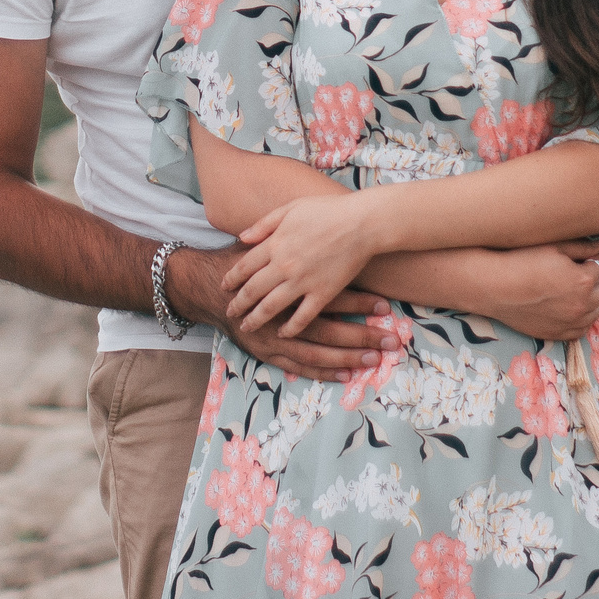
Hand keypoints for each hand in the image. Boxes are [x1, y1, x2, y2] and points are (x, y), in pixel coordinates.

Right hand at [167, 245, 388, 382]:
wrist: (205, 287)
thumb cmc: (243, 262)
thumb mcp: (267, 241)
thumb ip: (297, 241)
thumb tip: (327, 224)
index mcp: (290, 286)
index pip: (332, 296)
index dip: (360, 302)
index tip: (385, 304)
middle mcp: (285, 316)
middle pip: (332, 330)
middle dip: (364, 336)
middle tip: (392, 341)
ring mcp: (277, 339)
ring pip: (320, 353)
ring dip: (349, 356)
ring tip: (376, 359)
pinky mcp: (271, 353)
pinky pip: (302, 367)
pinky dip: (324, 371)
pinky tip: (347, 373)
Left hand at [224, 192, 382, 335]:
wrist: (362, 223)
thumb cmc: (327, 210)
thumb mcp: (290, 208)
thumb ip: (264, 224)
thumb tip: (241, 237)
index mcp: (275, 243)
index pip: (243, 266)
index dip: (231, 278)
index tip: (224, 287)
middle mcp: (284, 265)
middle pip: (252, 290)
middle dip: (238, 304)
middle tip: (229, 312)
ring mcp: (303, 282)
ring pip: (271, 307)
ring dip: (256, 319)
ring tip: (246, 327)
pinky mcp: (323, 294)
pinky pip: (302, 317)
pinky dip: (290, 328)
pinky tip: (283, 333)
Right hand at [475, 239, 598, 342]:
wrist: (495, 288)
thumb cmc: (522, 262)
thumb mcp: (554, 248)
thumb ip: (582, 248)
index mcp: (583, 280)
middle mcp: (582, 304)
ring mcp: (571, 322)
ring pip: (596, 310)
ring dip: (596, 298)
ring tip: (590, 289)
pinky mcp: (558, 333)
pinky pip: (582, 328)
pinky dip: (585, 318)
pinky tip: (580, 309)